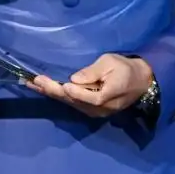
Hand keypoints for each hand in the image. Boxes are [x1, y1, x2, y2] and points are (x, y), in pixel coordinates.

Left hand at [26, 54, 154, 117]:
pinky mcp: (92, 110)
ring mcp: (94, 112)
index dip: (66, 89)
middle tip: (32, 81)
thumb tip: (74, 79)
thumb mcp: (111, 63)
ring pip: (69, 103)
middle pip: (70, 100)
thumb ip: (93, 71)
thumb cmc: (126, 68)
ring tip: (33, 85)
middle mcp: (97, 109)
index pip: (81, 95)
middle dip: (50, 90)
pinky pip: (73, 103)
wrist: (142, 81)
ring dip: (51, 93)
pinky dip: (59, 96)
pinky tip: (47, 90)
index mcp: (104, 97)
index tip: (50, 81)